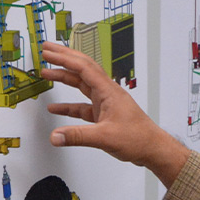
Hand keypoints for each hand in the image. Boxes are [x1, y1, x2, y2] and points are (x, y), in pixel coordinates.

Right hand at [40, 42, 189, 186]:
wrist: (152, 148)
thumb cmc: (138, 138)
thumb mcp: (104, 137)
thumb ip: (77, 136)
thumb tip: (55, 136)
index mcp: (108, 91)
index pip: (83, 68)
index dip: (64, 58)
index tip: (49, 52)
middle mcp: (106, 93)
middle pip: (82, 69)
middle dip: (63, 58)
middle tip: (47, 51)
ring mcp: (105, 103)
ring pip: (81, 85)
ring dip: (64, 78)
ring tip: (47, 73)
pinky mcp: (103, 115)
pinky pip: (82, 105)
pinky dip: (68, 105)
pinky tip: (56, 107)